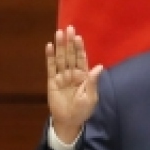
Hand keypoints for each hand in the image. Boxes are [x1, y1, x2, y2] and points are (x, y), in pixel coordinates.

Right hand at [45, 26, 102, 143]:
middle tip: (69, 28)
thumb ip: (93, 82)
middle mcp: (73, 73)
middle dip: (70, 42)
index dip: (80, 48)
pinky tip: (49, 47)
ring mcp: (62, 76)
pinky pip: (51, 67)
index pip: (81, 58)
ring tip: (59, 33)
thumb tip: (100, 67)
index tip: (78, 37)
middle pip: (71, 55)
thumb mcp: (90, 97)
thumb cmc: (83, 110)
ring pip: (61, 58)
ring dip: (60, 46)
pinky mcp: (52, 81)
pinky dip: (50, 57)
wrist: (69, 121)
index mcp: (84, 76)